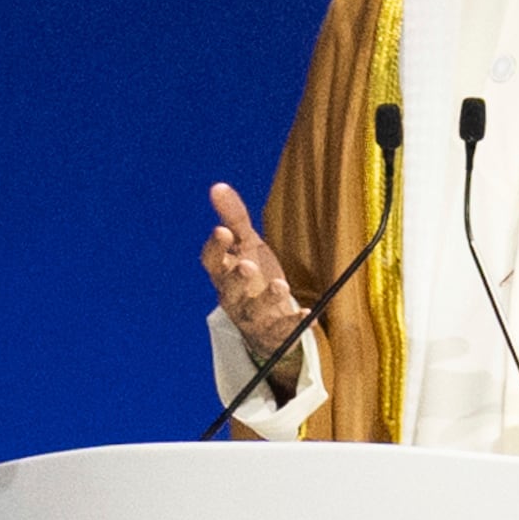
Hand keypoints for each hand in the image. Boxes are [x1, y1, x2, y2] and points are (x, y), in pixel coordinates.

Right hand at [201, 183, 303, 385]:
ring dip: (267, 299)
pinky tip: (307, 313)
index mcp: (223, 275)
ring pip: (255, 312)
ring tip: (280, 285)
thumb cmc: (254, 278)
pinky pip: (283, 330)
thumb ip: (234, 218)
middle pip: (229, 290)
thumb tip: (217, 186)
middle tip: (247, 265)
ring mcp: (253, 318)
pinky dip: (294, 322)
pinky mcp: (275, 333)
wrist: (267, 323)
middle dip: (237, 279)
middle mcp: (233, 298)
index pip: (211, 263)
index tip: (222, 231)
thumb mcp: (246, 245)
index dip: (215, 248)